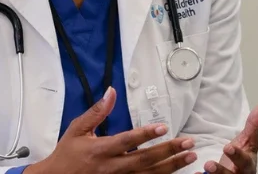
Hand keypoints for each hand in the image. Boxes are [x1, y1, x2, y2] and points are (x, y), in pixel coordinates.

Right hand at [27, 88, 195, 173]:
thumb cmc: (67, 154)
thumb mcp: (77, 129)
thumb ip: (97, 112)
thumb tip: (111, 92)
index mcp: (100, 150)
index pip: (126, 142)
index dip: (144, 135)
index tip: (163, 128)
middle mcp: (111, 167)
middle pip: (144, 160)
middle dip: (168, 151)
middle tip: (188, 142)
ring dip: (171, 166)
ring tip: (190, 156)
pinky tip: (177, 173)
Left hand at [203, 103, 257, 173]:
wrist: (238, 172)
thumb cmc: (243, 157)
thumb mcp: (249, 140)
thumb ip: (254, 124)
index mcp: (247, 164)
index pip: (244, 161)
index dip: (237, 156)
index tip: (227, 148)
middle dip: (220, 171)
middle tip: (209, 164)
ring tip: (202, 167)